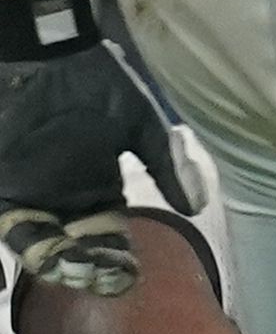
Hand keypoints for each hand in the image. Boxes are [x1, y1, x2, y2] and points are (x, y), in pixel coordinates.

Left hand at [0, 0, 194, 296]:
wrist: (43, 56)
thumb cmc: (97, 83)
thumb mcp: (140, 122)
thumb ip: (166, 162)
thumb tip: (197, 206)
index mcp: (96, 188)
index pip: (107, 234)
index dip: (116, 256)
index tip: (127, 274)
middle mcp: (62, 199)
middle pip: (71, 246)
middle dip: (83, 267)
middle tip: (94, 277)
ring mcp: (28, 195)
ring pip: (34, 242)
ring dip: (47, 261)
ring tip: (62, 270)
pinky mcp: (1, 189)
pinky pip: (5, 227)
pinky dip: (4, 256)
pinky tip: (7, 275)